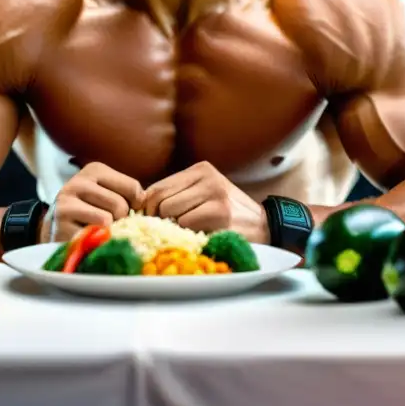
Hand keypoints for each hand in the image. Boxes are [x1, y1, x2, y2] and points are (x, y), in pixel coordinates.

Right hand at [41, 162, 144, 242]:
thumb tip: (144, 201)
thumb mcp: (108, 195)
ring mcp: (66, 202)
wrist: (54, 230)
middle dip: (119, 220)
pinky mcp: (60, 224)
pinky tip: (85, 238)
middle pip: (120, 205)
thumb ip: (130, 193)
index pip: (132, 187)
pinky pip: (92, 235)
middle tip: (105, 224)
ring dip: (106, 231)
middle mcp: (78, 182)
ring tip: (94, 229)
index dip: (134, 205)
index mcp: (94, 170)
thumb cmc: (90, 212)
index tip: (123, 211)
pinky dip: (94, 241)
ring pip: (107, 219)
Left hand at [142, 161, 269, 243]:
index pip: (157, 187)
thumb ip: (177, 194)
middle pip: (160, 200)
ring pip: (171, 213)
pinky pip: (187, 226)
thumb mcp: (204, 193)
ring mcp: (215, 195)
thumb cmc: (227, 212)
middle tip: (167, 231)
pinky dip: (188, 235)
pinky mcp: (222, 214)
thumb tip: (140, 206)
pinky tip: (200, 236)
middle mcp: (208, 178)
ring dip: (175, 228)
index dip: (147, 208)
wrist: (264, 226)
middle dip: (158, 219)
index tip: (150, 222)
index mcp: (201, 169)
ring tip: (188, 232)